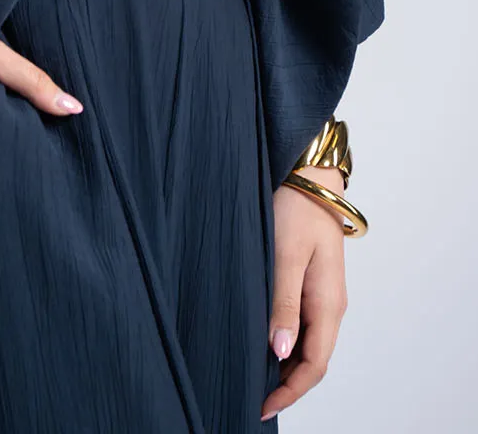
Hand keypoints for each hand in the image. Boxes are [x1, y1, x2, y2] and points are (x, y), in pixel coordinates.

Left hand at [261, 164, 349, 421]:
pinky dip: (285, 340)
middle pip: (312, 359)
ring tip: (252, 374)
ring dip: (285, 364)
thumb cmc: (296, 208)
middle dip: (286, 384)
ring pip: (307, 343)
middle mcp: (330, 304)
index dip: (290, 391)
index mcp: (328, 303)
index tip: (262, 406)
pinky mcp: (311, 281)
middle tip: (251, 396)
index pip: (315, 364)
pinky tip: (263, 340)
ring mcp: (322, 294)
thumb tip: (281, 352)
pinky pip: (302, 323)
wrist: (308, 175)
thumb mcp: (284, 256)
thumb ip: (283, 304)